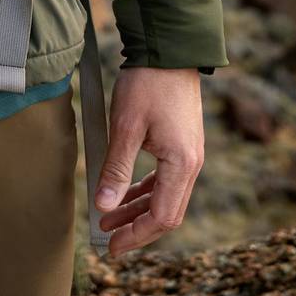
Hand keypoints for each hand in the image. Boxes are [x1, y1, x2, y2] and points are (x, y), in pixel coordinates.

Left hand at [94, 65, 203, 258]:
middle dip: (137, 229)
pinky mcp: (183, 145)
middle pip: (167, 214)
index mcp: (182, 164)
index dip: (136, 235)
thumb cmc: (147, 84)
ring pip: (166, 198)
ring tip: (108, 219)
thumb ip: (116, 169)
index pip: (161, 217)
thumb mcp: (126, 127)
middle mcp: (192, 164)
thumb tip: (104, 206)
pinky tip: (124, 194)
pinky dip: (144, 192)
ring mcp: (190, 155)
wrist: (169, 50)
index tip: (112, 246)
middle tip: (108, 241)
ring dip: (138, 211)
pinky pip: (165, 180)